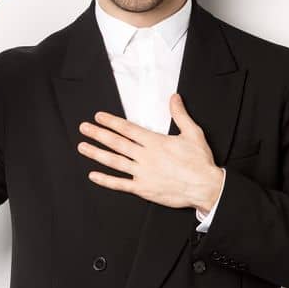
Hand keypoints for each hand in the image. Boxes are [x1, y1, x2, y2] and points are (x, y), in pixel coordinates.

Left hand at [78, 93, 225, 211]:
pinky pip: (120, 184)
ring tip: (82, 147)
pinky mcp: (143, 189)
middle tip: (84, 128)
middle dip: (98, 134)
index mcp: (155, 142)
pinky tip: (93, 175)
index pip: (128, 129)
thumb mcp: (193, 133)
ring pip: (114, 161)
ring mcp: (142, 173)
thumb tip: (174, 98)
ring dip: (96, 153)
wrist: (205, 186)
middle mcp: (145, 156)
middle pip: (116, 143)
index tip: (99, 117)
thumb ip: (180, 114)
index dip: (111, 122)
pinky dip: (105, 180)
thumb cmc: (200, 161)